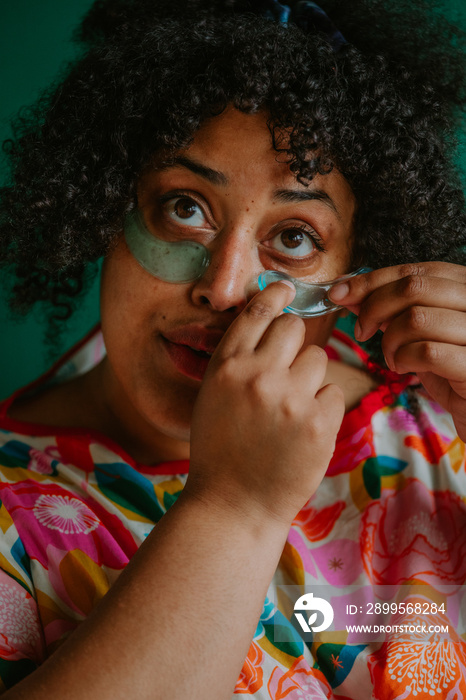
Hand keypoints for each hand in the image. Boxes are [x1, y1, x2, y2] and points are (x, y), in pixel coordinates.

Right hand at [186, 281, 344, 526]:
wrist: (233, 505)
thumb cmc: (220, 451)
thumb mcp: (212, 397)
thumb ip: (236, 361)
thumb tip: (267, 323)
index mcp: (226, 367)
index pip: (257, 311)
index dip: (275, 294)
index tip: (286, 288)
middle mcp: (257, 375)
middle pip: (294, 327)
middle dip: (294, 343)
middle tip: (288, 368)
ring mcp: (290, 399)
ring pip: (318, 358)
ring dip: (310, 379)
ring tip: (292, 410)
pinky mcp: (319, 424)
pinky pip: (334, 392)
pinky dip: (324, 408)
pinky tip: (304, 431)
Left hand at [329, 262, 465, 440]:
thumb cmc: (449, 367)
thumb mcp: (417, 332)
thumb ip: (389, 309)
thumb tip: (347, 292)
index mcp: (465, 287)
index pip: (415, 270)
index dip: (372, 280)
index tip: (339, 293)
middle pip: (414, 287)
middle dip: (374, 308)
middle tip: (361, 331)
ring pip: (416, 318)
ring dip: (390, 340)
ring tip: (391, 358)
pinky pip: (426, 352)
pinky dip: (403, 359)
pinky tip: (403, 367)